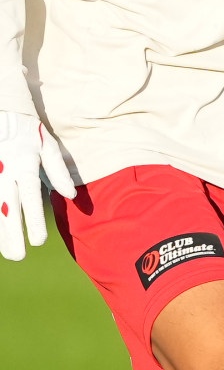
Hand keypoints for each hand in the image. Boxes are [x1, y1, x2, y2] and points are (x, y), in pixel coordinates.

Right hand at [0, 109, 74, 262]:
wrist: (3, 112)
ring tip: (5, 252)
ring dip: (0, 230)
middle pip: (8, 208)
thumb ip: (58, 171)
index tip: (38, 242)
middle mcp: (6, 172)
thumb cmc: (29, 132)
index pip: (31, 198)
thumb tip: (70, 195)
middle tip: (17, 257)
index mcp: (25, 166)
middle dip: (12, 234)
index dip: (34, 220)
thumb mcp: (47, 146)